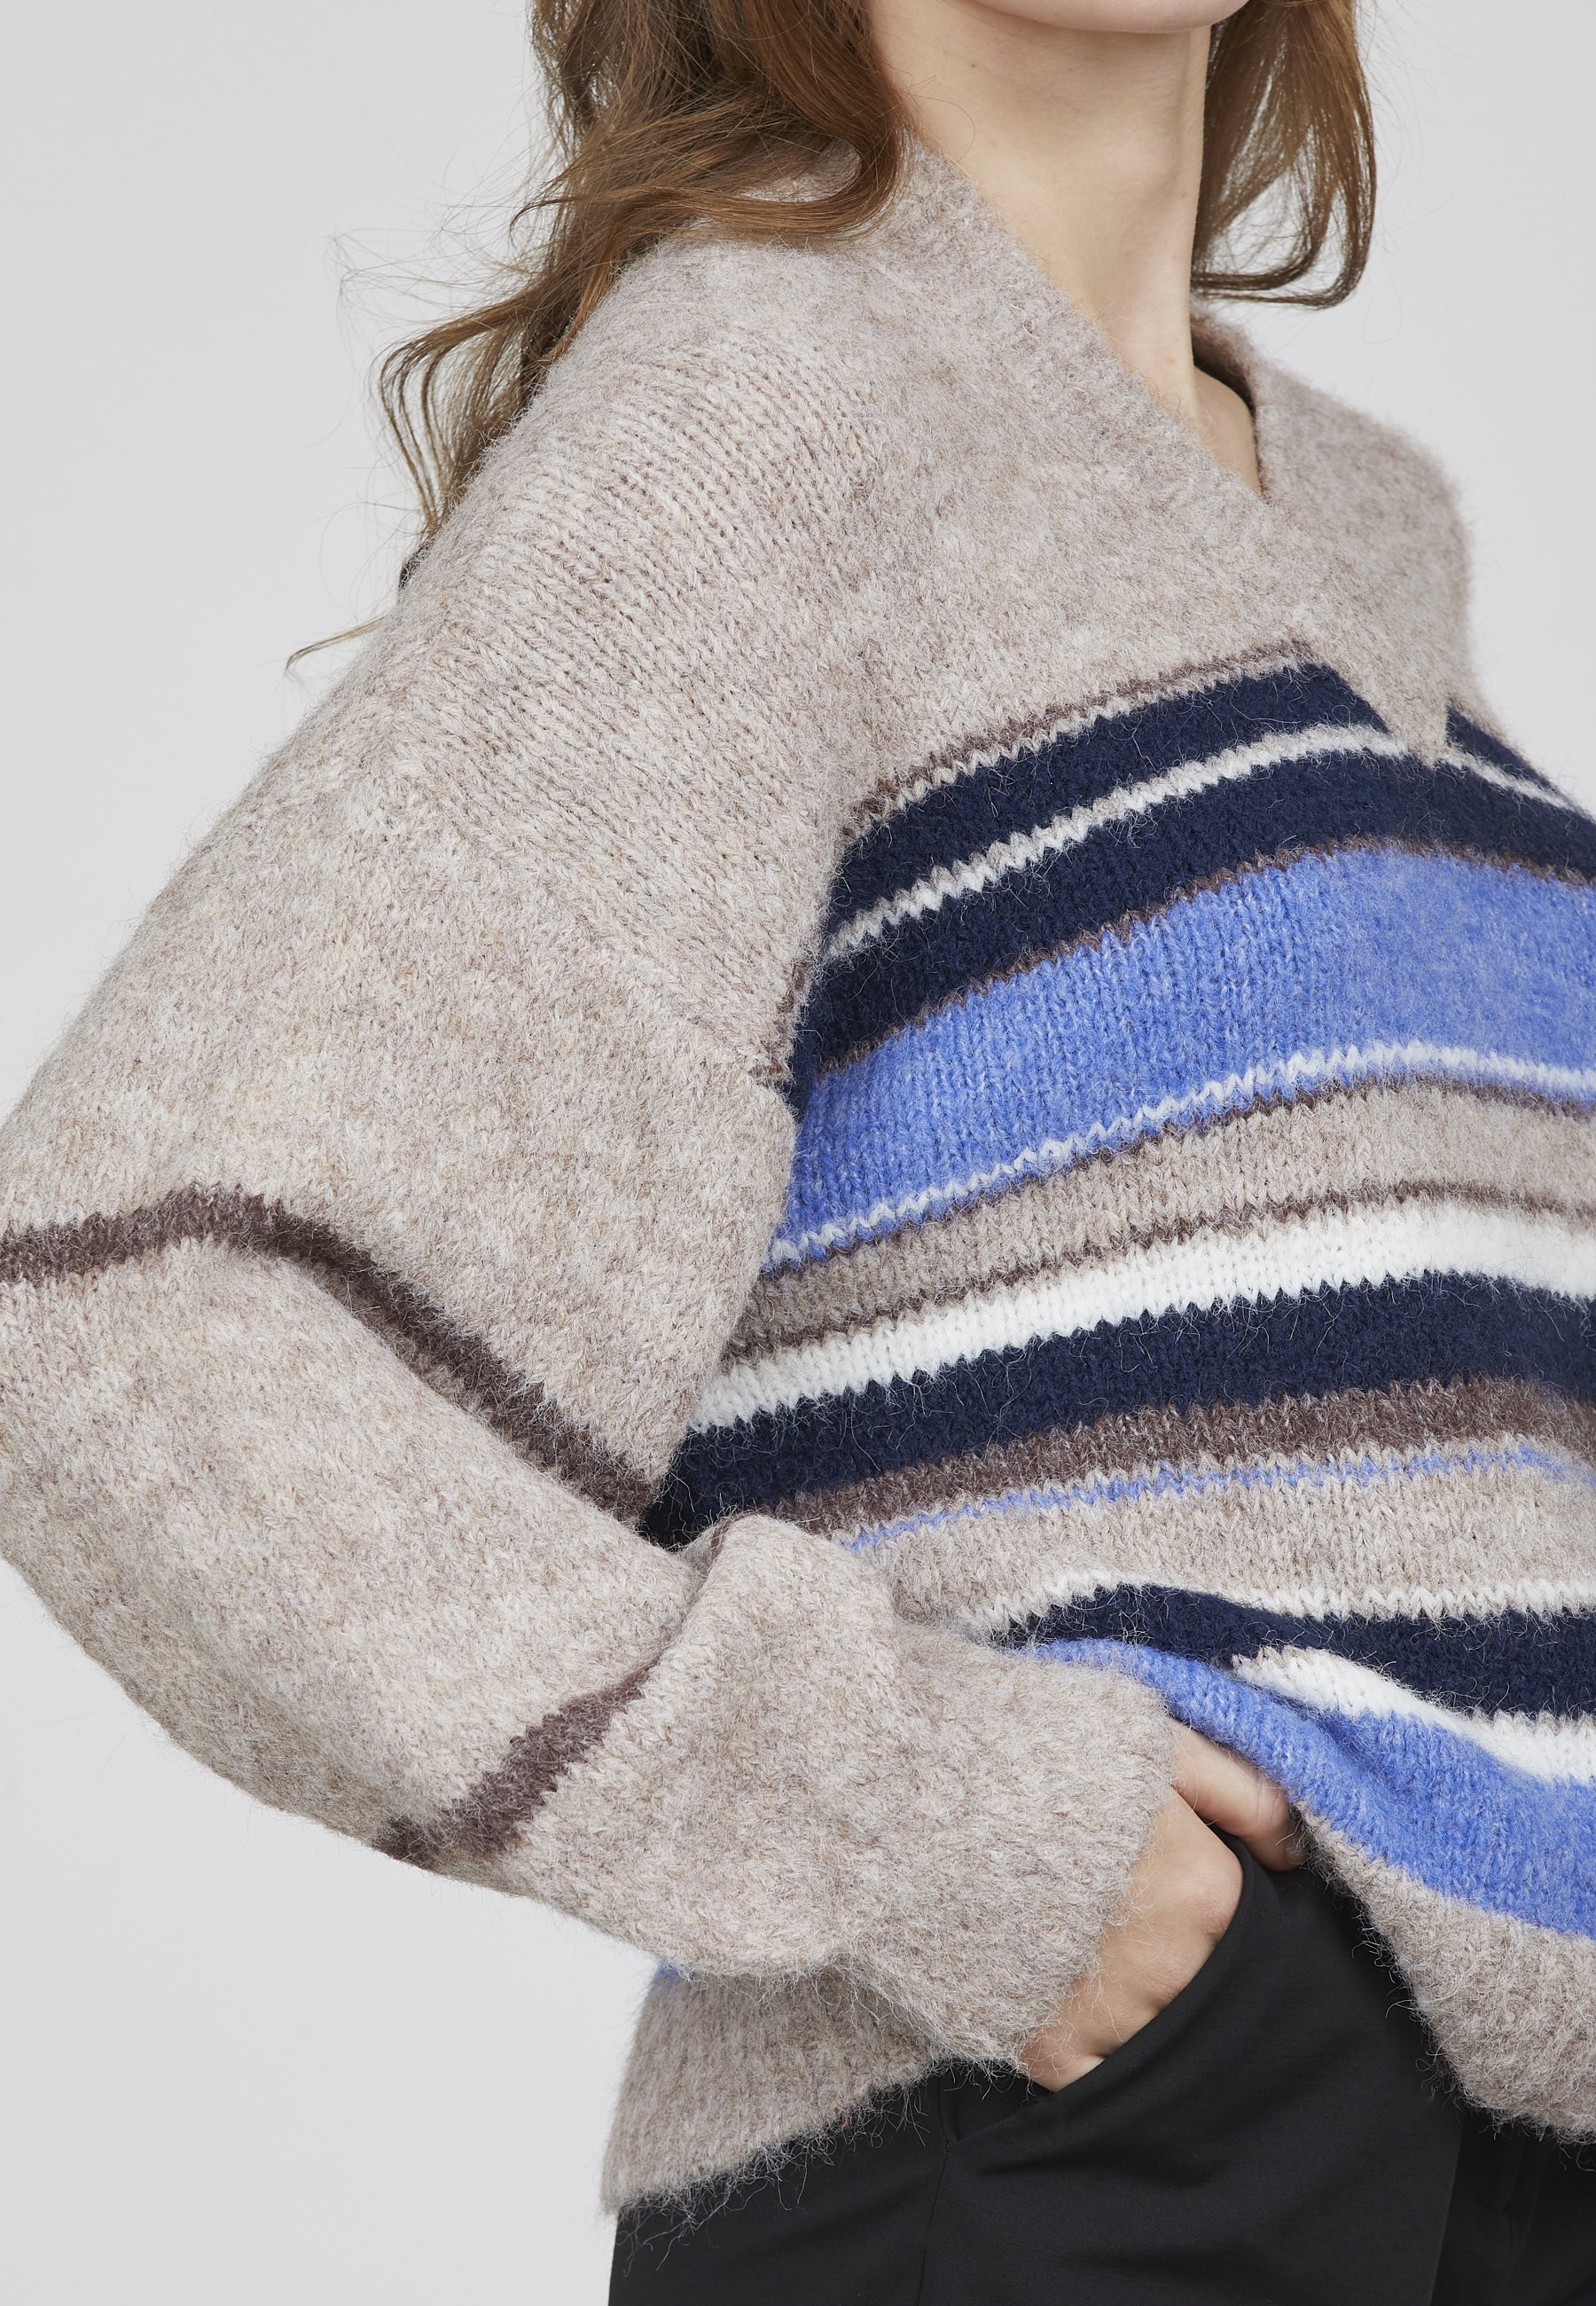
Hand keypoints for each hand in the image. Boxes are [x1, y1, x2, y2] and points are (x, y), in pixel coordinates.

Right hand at [1021, 1724, 1301, 2088]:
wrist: (903, 1793)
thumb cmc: (1030, 1750)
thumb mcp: (1151, 1738)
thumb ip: (1241, 1790)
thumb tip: (1295, 1853)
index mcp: (1203, 1892)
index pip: (1255, 1924)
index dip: (1221, 1898)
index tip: (1184, 1877)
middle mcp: (1167, 1969)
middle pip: (1212, 1986)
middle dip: (1186, 1955)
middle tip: (1140, 1915)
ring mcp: (1105, 2017)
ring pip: (1165, 2036)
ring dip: (1147, 2005)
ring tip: (1106, 1955)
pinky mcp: (1042, 2049)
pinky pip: (1103, 2079)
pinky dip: (1101, 2053)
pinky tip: (1078, 2005)